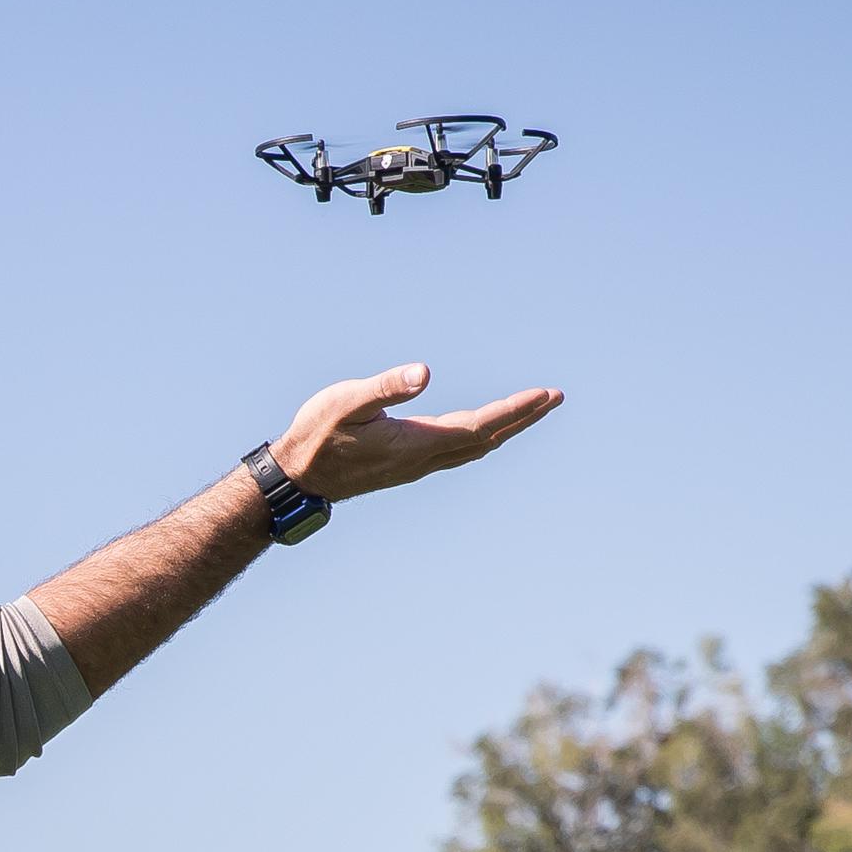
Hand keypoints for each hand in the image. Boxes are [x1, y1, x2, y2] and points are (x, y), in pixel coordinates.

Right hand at [270, 363, 560, 503]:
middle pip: (485, 439)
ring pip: (474, 448)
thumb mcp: (346, 401)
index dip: (514, 411)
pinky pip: (458, 450)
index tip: (545, 395)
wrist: (298, 478)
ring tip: (531, 409)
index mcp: (416, 443)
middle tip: (554, 397)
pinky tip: (485, 428)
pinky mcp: (408, 465)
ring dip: (505, 428)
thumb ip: (386, 387)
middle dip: (521, 418)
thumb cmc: (317, 435)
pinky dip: (482, 435)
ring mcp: (417, 465)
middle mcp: (423, 459)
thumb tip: (425, 373)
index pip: (479, 426)